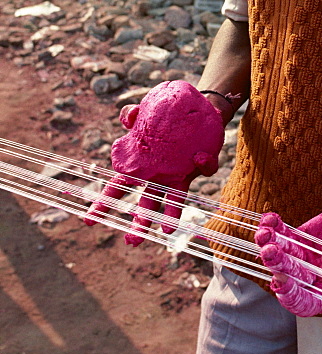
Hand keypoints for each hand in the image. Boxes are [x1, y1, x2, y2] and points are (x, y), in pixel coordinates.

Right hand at [83, 81, 239, 244]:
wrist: (199, 110)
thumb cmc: (169, 114)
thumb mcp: (146, 110)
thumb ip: (132, 114)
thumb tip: (128, 117)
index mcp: (139, 165)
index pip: (118, 186)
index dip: (105, 203)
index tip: (89, 220)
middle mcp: (154, 176)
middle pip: (141, 203)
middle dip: (136, 224)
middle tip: (130, 243)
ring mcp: (171, 176)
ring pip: (159, 203)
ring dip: (154, 221)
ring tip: (149, 239)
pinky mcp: (188, 172)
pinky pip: (181, 191)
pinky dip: (175, 208)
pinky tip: (169, 225)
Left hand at [255, 206, 321, 316]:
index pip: (307, 302)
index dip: (292, 296)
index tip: (281, 282)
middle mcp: (313, 276)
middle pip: (289, 277)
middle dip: (277, 264)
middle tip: (270, 250)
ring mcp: (303, 259)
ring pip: (281, 256)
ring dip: (270, 245)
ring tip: (265, 231)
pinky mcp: (298, 241)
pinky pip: (282, 237)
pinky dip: (274, 229)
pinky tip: (269, 218)